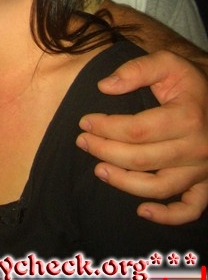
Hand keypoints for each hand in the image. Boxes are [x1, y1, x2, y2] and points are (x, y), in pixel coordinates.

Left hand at [76, 50, 207, 224]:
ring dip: (124, 183)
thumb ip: (136, 70)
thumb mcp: (167, 63)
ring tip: (99, 170)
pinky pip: (190, 208)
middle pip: (142, 159)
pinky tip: (142, 210)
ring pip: (159, 187)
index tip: (84, 122)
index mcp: (186, 117)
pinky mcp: (206, 182)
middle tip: (83, 142)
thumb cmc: (190, 82)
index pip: (136, 130)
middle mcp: (197, 147)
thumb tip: (105, 86)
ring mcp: (203, 169)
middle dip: (105, 151)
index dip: (106, 127)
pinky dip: (168, 216)